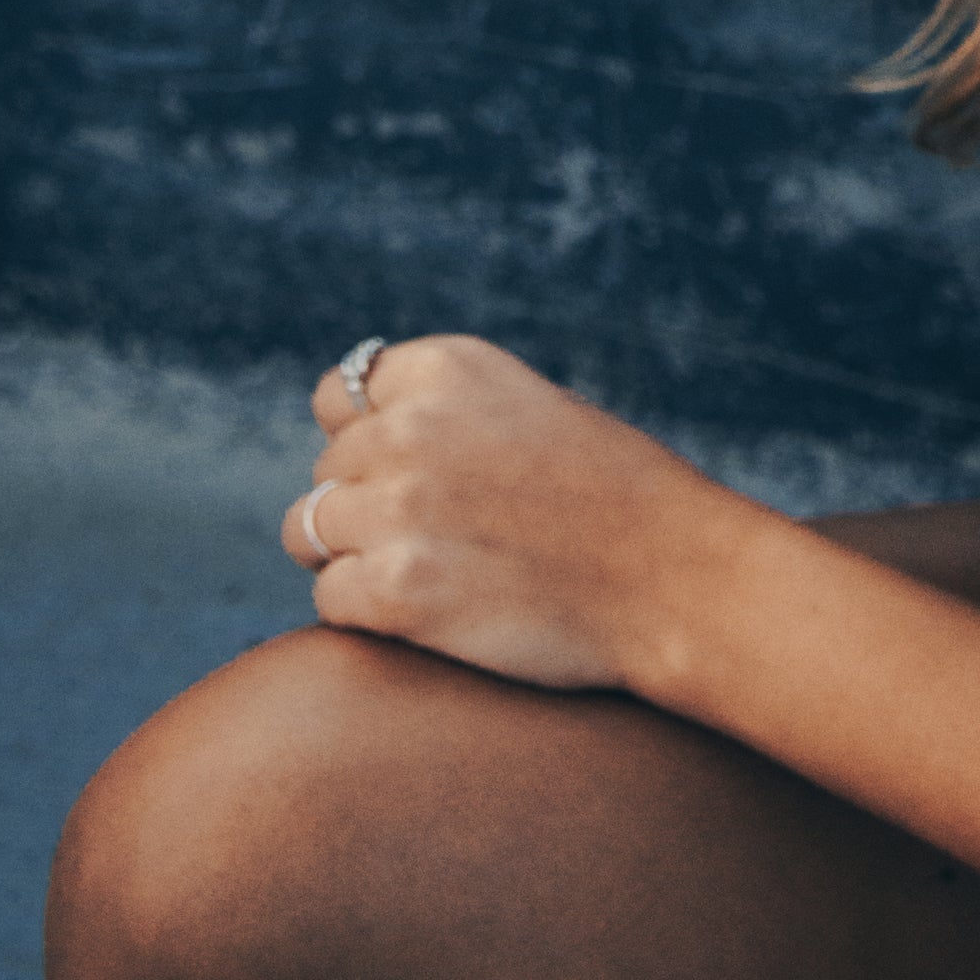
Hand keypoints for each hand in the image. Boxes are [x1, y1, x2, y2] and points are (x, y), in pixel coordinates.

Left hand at [283, 334, 765, 689]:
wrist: (671, 576)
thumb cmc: (608, 496)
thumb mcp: (523, 407)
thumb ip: (438, 411)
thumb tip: (343, 431)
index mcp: (449, 367)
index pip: (340, 396)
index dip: (363, 437)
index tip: (404, 471)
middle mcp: (413, 426)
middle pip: (326, 468)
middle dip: (363, 502)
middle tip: (434, 534)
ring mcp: (400, 509)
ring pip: (309, 530)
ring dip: (353, 554)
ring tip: (424, 571)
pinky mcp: (396, 593)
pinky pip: (329, 597)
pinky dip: (365, 611)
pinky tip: (426, 611)